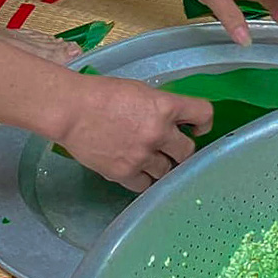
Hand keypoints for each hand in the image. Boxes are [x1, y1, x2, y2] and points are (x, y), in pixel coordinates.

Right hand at [56, 73, 210, 191]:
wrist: (73, 111)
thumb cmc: (105, 94)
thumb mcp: (143, 91)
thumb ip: (162, 107)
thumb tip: (175, 120)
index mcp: (166, 107)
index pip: (204, 115)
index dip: (203, 122)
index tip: (197, 127)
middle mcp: (159, 133)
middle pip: (188, 151)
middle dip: (182, 150)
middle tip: (172, 148)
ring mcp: (142, 156)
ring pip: (167, 171)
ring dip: (163, 166)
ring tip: (152, 159)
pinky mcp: (123, 173)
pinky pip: (145, 185)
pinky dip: (144, 179)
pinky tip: (138, 170)